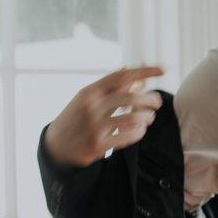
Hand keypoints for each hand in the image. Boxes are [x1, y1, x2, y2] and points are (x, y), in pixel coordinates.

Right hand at [44, 65, 164, 167]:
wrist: (55, 146)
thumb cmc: (75, 118)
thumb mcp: (86, 98)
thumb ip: (108, 87)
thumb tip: (128, 70)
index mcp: (89, 91)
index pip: (122, 76)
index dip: (145, 71)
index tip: (163, 70)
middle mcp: (91, 107)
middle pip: (131, 98)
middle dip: (150, 99)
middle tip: (158, 102)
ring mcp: (95, 126)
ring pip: (133, 119)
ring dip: (147, 117)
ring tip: (149, 117)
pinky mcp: (98, 145)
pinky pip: (128, 137)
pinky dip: (139, 132)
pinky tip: (140, 130)